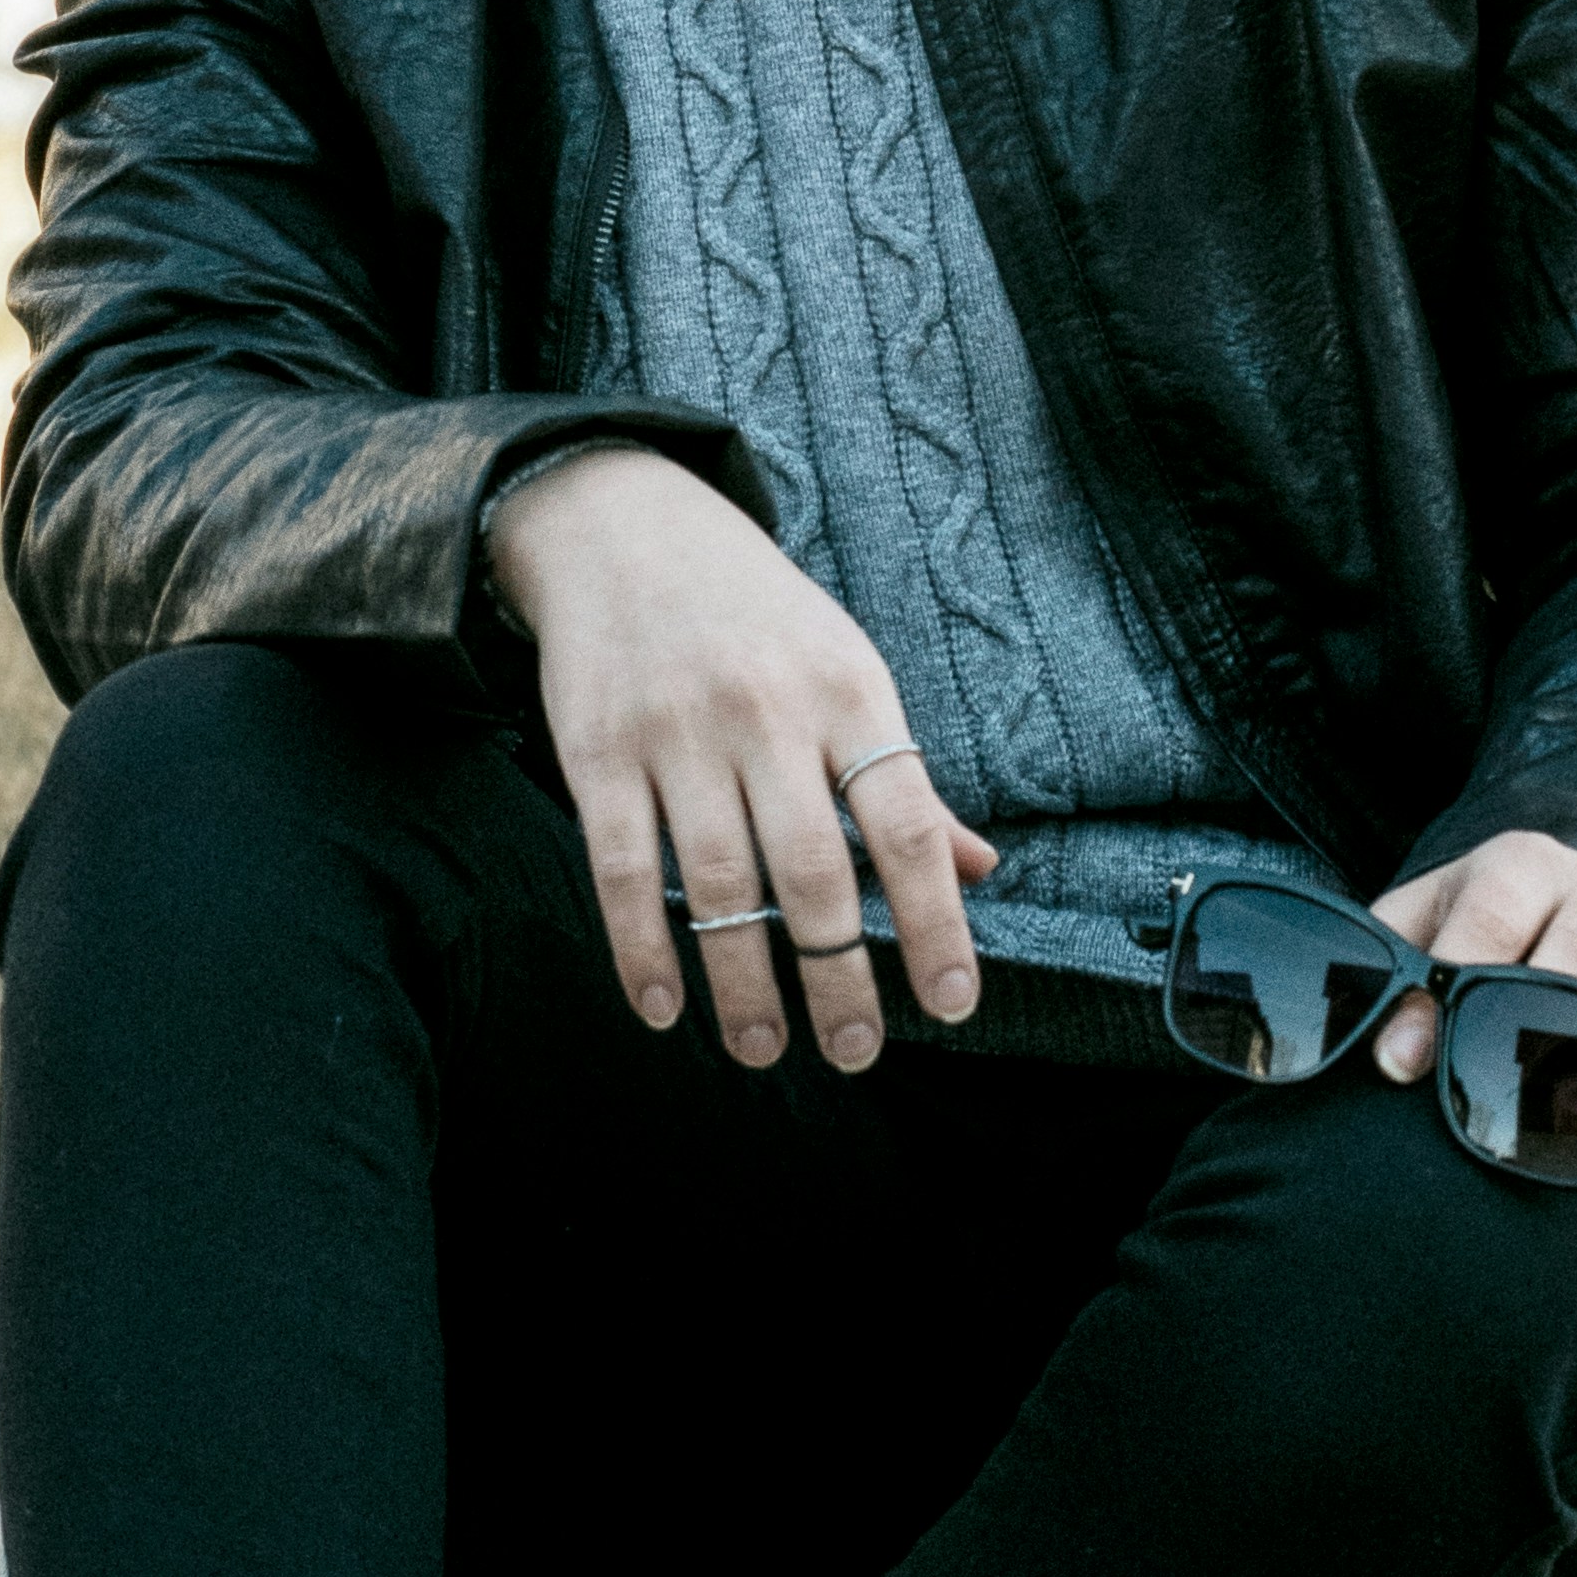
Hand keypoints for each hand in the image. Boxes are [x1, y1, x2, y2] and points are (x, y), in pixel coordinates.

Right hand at [486, 447, 993, 1070]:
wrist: (620, 523)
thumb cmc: (756, 615)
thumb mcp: (847, 668)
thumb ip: (903, 777)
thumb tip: (979, 869)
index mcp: (849, 692)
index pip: (906, 825)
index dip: (934, 924)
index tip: (952, 1005)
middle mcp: (767, 713)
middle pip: (815, 872)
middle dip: (839, 978)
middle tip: (856, 1052)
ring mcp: (678, 731)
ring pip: (720, 884)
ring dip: (744, 983)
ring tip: (765, 1049)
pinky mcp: (597, 750)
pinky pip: (623, 870)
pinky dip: (643, 949)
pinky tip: (666, 1007)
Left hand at [1361, 830, 1576, 1083]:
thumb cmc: (1485, 920)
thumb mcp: (1428, 918)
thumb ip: (1390, 965)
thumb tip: (1370, 1041)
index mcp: (1525, 863)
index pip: (1492, 915)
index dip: (1451, 985)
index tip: (1405, 1060)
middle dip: (1530, 1027)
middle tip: (1488, 1096)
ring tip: (1554, 1121)